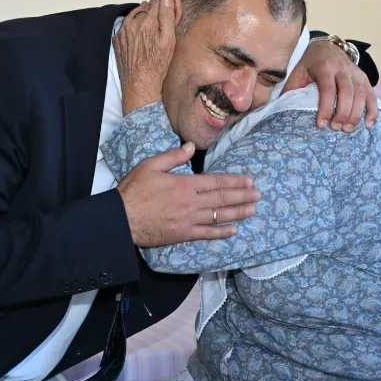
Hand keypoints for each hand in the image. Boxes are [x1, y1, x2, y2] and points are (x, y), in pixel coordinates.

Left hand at [114, 0, 179, 113]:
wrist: (139, 84)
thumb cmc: (157, 65)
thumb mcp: (169, 41)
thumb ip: (167, 17)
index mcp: (148, 22)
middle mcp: (133, 24)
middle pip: (148, 6)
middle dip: (158, 4)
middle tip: (167, 7)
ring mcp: (123, 31)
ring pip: (137, 14)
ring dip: (146, 14)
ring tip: (154, 22)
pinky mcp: (118, 39)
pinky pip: (128, 25)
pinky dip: (135, 24)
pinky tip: (142, 31)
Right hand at [118, 142, 260, 246]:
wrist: (122, 219)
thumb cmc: (134, 190)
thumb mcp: (150, 166)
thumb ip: (173, 157)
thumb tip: (191, 146)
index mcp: (184, 184)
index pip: (215, 182)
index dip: (234, 181)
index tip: (249, 180)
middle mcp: (190, 202)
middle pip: (222, 198)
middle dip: (242, 196)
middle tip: (258, 194)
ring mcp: (188, 220)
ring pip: (218, 215)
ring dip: (238, 212)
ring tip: (253, 209)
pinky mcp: (183, 234)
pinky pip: (206, 233)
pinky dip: (221, 232)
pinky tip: (233, 230)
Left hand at [286, 39, 377, 130]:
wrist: (326, 47)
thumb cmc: (308, 64)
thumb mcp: (297, 73)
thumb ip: (291, 89)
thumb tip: (281, 112)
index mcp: (323, 66)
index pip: (327, 88)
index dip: (325, 107)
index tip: (321, 124)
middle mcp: (342, 68)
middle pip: (347, 92)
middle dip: (343, 112)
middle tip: (336, 128)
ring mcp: (355, 72)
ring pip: (360, 94)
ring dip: (356, 113)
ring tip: (348, 129)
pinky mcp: (363, 78)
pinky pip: (371, 94)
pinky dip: (372, 110)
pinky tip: (368, 125)